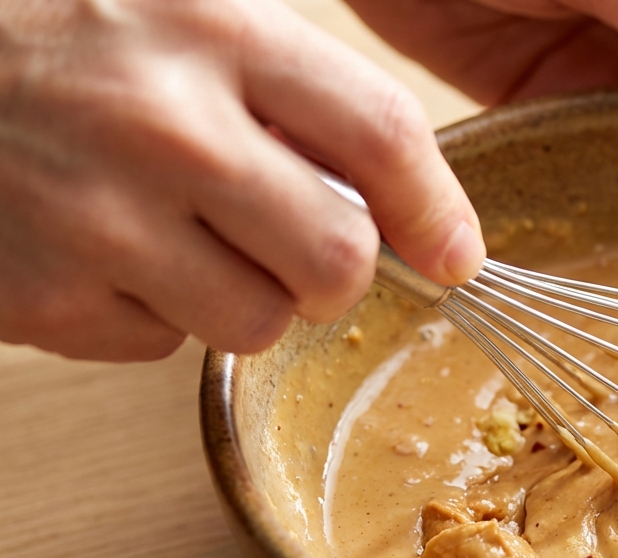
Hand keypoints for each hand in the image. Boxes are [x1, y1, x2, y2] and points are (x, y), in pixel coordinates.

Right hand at [0, 0, 483, 360]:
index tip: (455, 254)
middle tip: (296, 242)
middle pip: (337, 259)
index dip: (437, 210)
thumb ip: (295, 86)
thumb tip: (413, 200)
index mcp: (213, 32)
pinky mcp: (44, 296)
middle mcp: (162, 127)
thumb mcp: (188, 11)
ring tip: (186, 237)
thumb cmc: (65, 36)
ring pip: (258, 323)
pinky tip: (111, 253)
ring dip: (245, 298)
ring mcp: (97, 219)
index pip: (382, 134)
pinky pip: (163, 347)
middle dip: (335, 270)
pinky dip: (156, 315)